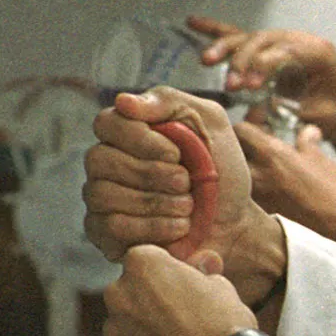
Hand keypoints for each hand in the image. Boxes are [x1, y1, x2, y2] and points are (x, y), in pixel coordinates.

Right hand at [84, 87, 263, 272]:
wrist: (236, 221)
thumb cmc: (221, 171)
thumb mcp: (210, 124)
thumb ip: (169, 102)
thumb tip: (123, 101)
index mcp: (126, 132)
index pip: (106, 123)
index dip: (140, 139)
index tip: (177, 153)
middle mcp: (106, 163)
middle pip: (100, 160)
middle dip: (152, 173)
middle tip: (187, 182)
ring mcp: (102, 199)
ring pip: (103, 195)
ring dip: (156, 201)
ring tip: (189, 206)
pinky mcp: (107, 235)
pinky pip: (111, 227)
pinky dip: (152, 227)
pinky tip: (180, 227)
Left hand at [103, 246, 259, 335]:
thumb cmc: (226, 327)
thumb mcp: (222, 286)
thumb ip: (200, 274)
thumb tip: (200, 267)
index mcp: (143, 265)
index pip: (145, 258)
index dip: (166, 272)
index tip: (182, 285)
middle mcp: (119, 294)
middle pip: (129, 291)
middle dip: (149, 301)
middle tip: (181, 317)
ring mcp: (115, 331)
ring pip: (126, 325)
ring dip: (144, 331)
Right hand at [189, 16, 335, 148]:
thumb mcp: (318, 119)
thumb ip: (286, 114)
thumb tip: (250, 116)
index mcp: (318, 53)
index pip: (283, 52)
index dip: (262, 67)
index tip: (247, 87)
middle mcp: (301, 41)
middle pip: (263, 41)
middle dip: (243, 61)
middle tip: (230, 85)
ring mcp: (285, 41)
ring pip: (251, 38)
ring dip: (227, 48)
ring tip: (206, 59)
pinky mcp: (273, 49)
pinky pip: (244, 36)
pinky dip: (219, 31)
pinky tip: (193, 23)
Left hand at [236, 122, 335, 242]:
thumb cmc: (334, 193)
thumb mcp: (321, 160)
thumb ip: (307, 142)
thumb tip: (307, 131)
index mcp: (271, 154)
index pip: (241, 129)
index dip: (250, 125)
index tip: (260, 126)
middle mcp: (256, 173)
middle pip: (232, 152)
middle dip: (243, 146)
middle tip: (259, 146)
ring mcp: (254, 195)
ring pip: (237, 174)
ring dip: (246, 167)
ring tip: (265, 168)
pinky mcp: (259, 213)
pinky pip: (247, 194)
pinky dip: (253, 188)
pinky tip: (271, 189)